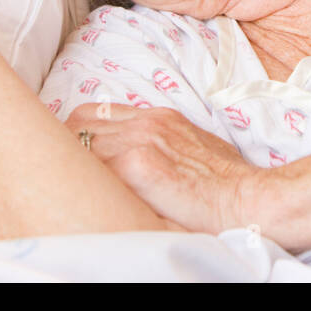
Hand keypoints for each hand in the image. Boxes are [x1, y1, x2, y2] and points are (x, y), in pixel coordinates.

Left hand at [65, 103, 260, 235]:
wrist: (249, 197)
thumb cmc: (228, 183)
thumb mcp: (197, 150)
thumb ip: (166, 147)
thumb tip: (147, 162)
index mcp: (159, 119)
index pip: (96, 111)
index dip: (77, 132)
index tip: (71, 153)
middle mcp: (146, 123)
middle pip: (79, 121)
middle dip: (64, 146)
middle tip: (60, 175)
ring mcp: (140, 141)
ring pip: (78, 141)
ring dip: (69, 165)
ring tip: (65, 190)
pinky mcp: (138, 166)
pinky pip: (90, 167)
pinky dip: (80, 182)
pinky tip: (79, 200)